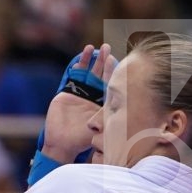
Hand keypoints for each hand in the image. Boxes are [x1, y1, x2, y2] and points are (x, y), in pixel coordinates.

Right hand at [40, 42, 112, 162]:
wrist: (63, 144)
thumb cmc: (83, 138)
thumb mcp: (102, 127)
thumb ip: (112, 117)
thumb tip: (128, 110)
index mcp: (102, 100)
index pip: (109, 82)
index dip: (111, 71)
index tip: (113, 59)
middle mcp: (92, 94)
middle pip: (99, 74)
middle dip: (103, 61)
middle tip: (106, 48)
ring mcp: (80, 92)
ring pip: (86, 72)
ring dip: (89, 60)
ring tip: (91, 48)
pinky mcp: (67, 93)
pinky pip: (72, 78)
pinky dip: (75, 69)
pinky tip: (79, 60)